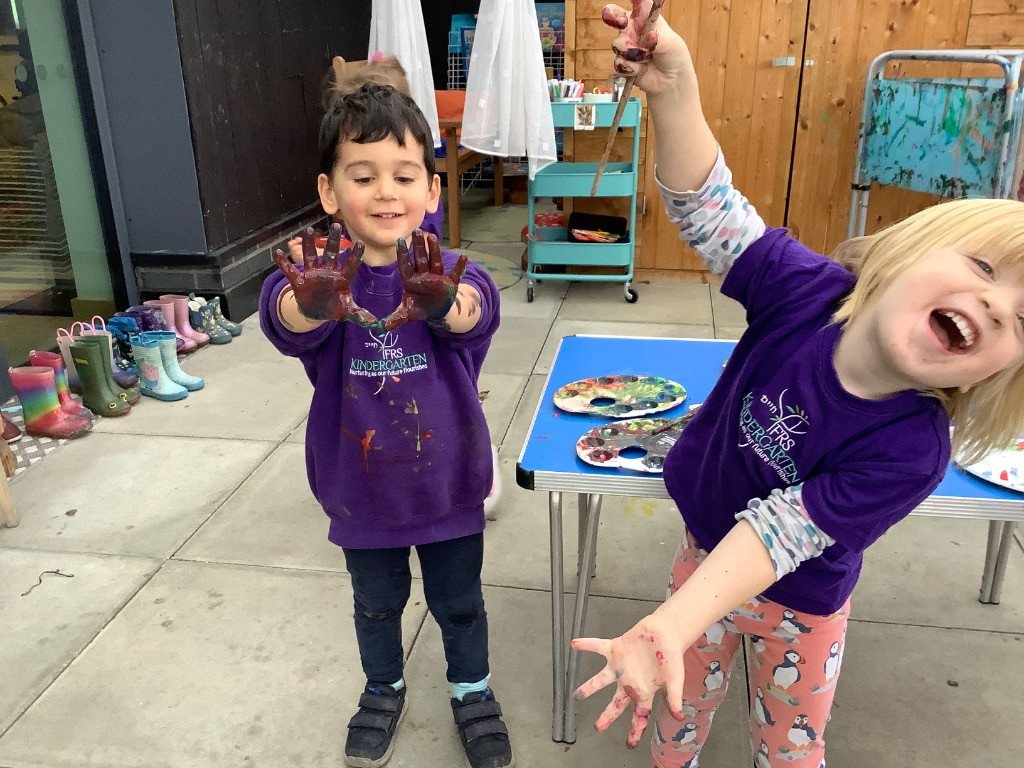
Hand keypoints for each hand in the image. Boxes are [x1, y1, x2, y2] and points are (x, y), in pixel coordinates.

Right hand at [272, 224, 377, 326]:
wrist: (316, 312)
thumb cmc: (335, 307)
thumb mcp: (347, 312)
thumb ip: (360, 315)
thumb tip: (374, 323)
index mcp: (341, 279)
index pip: (350, 265)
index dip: (355, 256)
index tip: (360, 243)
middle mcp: (327, 273)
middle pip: (331, 254)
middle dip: (333, 241)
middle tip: (336, 225)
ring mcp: (312, 275)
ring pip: (311, 256)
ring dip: (309, 244)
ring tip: (309, 231)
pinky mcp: (299, 281)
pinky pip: (289, 270)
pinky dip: (283, 263)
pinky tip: (278, 253)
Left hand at [382, 230, 467, 330]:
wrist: (435, 310)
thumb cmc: (419, 308)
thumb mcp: (407, 313)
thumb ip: (396, 318)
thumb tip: (382, 327)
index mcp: (411, 281)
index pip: (406, 265)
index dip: (403, 254)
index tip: (399, 241)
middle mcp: (424, 276)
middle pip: (420, 259)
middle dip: (418, 246)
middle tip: (416, 230)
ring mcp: (437, 278)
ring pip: (435, 262)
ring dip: (434, 250)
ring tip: (432, 237)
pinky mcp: (449, 283)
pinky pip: (456, 274)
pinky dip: (461, 267)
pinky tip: (464, 257)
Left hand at [571, 612, 684, 748]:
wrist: (667, 632)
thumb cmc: (672, 656)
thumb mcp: (675, 678)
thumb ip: (674, 697)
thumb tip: (679, 717)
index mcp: (644, 691)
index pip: (639, 715)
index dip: (635, 730)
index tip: (630, 744)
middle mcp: (629, 681)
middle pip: (617, 703)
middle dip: (607, 716)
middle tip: (598, 727)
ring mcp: (621, 666)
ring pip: (601, 679)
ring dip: (589, 687)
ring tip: (576, 695)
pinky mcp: (615, 649)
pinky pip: (598, 647)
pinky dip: (586, 645)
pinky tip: (574, 644)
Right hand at [602, 2, 687, 94]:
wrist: (670, 82)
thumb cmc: (674, 57)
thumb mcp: (671, 44)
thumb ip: (658, 38)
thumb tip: (650, 35)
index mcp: (646, 19)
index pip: (636, 5)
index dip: (632, 1)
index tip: (630, 1)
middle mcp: (633, 30)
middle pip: (616, 18)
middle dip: (615, 18)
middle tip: (622, 23)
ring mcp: (626, 47)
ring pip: (617, 45)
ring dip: (633, 53)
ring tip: (647, 58)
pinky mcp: (622, 63)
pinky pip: (619, 63)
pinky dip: (631, 68)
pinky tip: (642, 70)